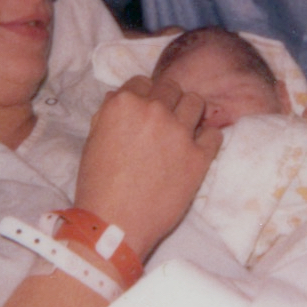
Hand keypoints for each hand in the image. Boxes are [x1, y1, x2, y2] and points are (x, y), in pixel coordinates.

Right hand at [74, 75, 220, 258]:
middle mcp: (154, 110)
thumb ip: (109, 115)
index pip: (142, 82)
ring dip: (188, 113)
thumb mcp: (93, 141)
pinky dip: (207, 139)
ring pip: (195, 102)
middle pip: (171, 88)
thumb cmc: (97, 186)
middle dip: (167, 100)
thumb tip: (120, 99)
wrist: (114, 224)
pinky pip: (214, 134)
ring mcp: (180, 132)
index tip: (145, 110)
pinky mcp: (199, 156)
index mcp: (124, 104)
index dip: (144, 95)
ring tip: (182, 130)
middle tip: (164, 120)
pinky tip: (197, 149)